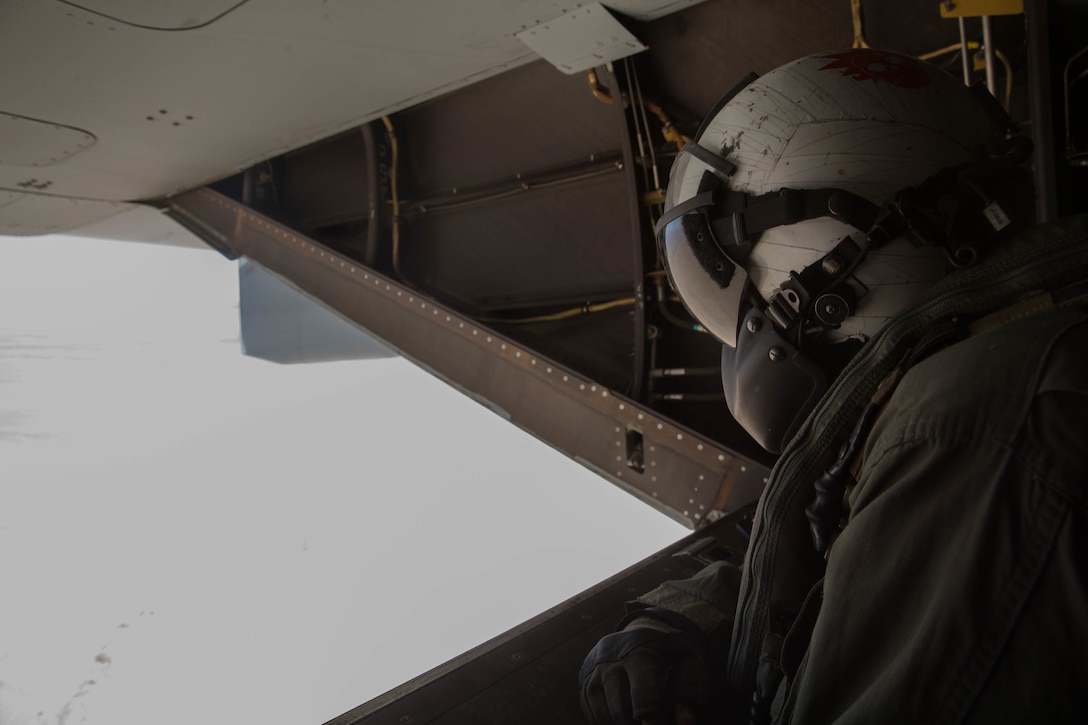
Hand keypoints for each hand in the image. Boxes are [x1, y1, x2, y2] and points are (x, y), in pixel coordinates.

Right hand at [579, 623, 711, 723]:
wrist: (643, 629)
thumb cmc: (670, 651)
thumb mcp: (689, 662)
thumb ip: (690, 692)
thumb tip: (686, 724)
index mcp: (640, 649)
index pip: (644, 696)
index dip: (656, 720)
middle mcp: (610, 658)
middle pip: (622, 709)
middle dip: (641, 724)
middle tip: (658, 721)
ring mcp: (593, 670)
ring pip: (605, 714)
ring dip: (625, 724)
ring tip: (643, 718)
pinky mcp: (585, 681)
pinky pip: (593, 714)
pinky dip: (610, 722)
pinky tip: (627, 717)